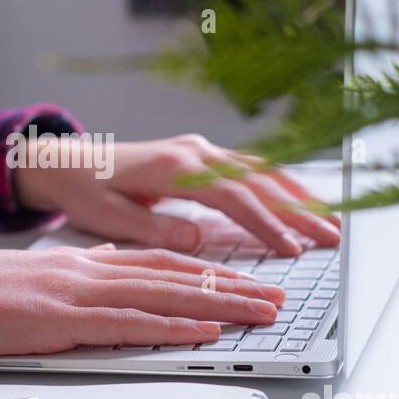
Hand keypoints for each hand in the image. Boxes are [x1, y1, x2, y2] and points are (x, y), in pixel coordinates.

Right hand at [0, 245, 284, 371]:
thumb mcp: (25, 281)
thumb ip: (69, 281)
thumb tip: (105, 277)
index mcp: (78, 264)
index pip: (156, 262)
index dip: (207, 269)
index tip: (244, 276)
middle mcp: (85, 270)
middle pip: (174, 273)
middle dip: (233, 283)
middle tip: (278, 292)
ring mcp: (74, 292)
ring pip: (164, 293)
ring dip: (222, 301)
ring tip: (264, 309)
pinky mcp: (58, 319)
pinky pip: (128, 322)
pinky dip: (173, 324)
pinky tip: (207, 328)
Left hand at [13, 134, 340, 254]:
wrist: (67, 162)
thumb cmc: (85, 190)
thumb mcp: (110, 216)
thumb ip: (155, 227)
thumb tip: (197, 238)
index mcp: (174, 168)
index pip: (232, 197)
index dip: (264, 224)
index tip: (290, 248)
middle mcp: (194, 152)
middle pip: (258, 181)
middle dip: (298, 211)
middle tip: (331, 238)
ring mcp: (200, 150)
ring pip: (260, 171)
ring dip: (297, 196)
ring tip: (330, 221)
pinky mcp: (200, 155)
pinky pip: (249, 168)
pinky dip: (278, 185)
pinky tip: (300, 202)